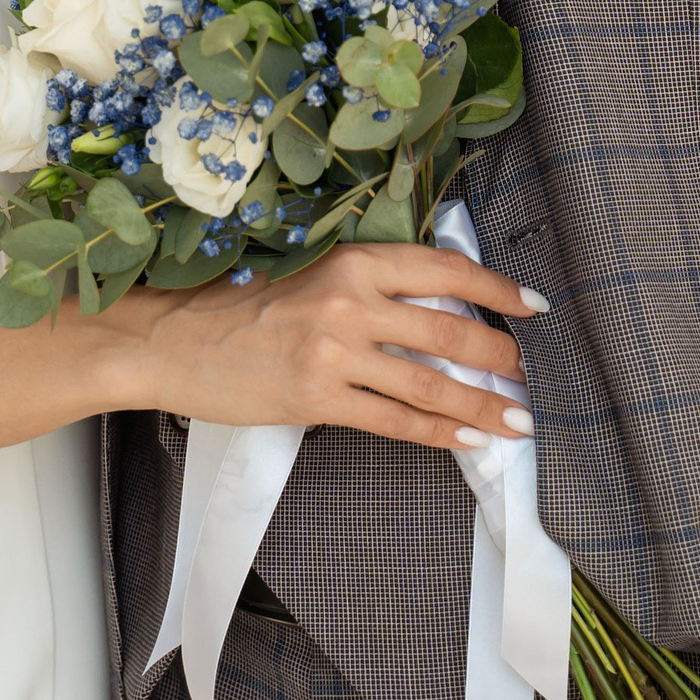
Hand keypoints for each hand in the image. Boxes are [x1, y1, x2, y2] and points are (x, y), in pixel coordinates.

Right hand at [119, 240, 543, 449]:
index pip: (444, 268)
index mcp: (350, 259)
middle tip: (526, 374)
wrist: (168, 339)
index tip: (531, 305)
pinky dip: (438, 432)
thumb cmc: (234, 305)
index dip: (496, 287)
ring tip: (518, 421)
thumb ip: (366, 288)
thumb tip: (434, 307)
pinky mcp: (317, 399)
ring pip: (430, 382)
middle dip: (500, 355)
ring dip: (484, 405)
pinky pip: (395, 422)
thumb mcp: (307, 275)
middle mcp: (348, 300)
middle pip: (449, 328)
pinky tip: (468, 440)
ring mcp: (334, 352)